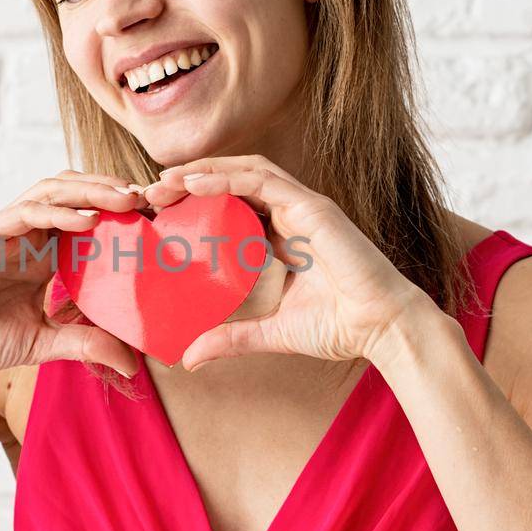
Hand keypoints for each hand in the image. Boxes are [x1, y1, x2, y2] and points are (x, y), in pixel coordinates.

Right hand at [0, 170, 146, 379]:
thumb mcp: (42, 343)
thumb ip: (84, 343)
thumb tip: (132, 362)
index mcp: (42, 255)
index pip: (87, 219)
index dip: (120, 212)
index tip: (159, 218)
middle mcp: (25, 235)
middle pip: (74, 194)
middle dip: (111, 190)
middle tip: (151, 197)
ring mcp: (3, 231)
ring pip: (52, 192)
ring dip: (90, 191)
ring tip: (126, 198)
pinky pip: (24, 214)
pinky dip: (57, 212)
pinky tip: (86, 220)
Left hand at [140, 154, 431, 372]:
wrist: (382, 329)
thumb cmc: (338, 328)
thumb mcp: (270, 332)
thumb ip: (231, 338)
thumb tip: (188, 359)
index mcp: (282, 238)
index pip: (231, 208)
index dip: (194, 205)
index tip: (158, 215)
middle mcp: (290, 216)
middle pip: (232, 184)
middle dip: (189, 183)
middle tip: (150, 194)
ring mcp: (302, 207)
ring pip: (243, 172)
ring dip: (201, 172)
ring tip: (163, 182)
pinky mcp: (311, 207)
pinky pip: (262, 180)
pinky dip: (226, 176)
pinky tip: (195, 182)